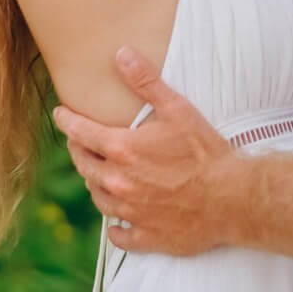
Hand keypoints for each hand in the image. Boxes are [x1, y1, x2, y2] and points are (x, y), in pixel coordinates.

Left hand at [53, 49, 240, 255]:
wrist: (232, 198)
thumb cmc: (206, 152)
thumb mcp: (178, 109)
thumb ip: (146, 82)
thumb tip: (121, 54)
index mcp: (122, 150)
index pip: (81, 133)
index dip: (67, 121)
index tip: (60, 114)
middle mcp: (119, 183)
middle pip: (84, 166)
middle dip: (79, 151)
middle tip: (79, 143)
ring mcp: (130, 212)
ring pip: (98, 198)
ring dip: (96, 184)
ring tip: (99, 176)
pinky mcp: (146, 236)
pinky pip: (119, 234)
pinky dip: (116, 227)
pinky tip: (119, 222)